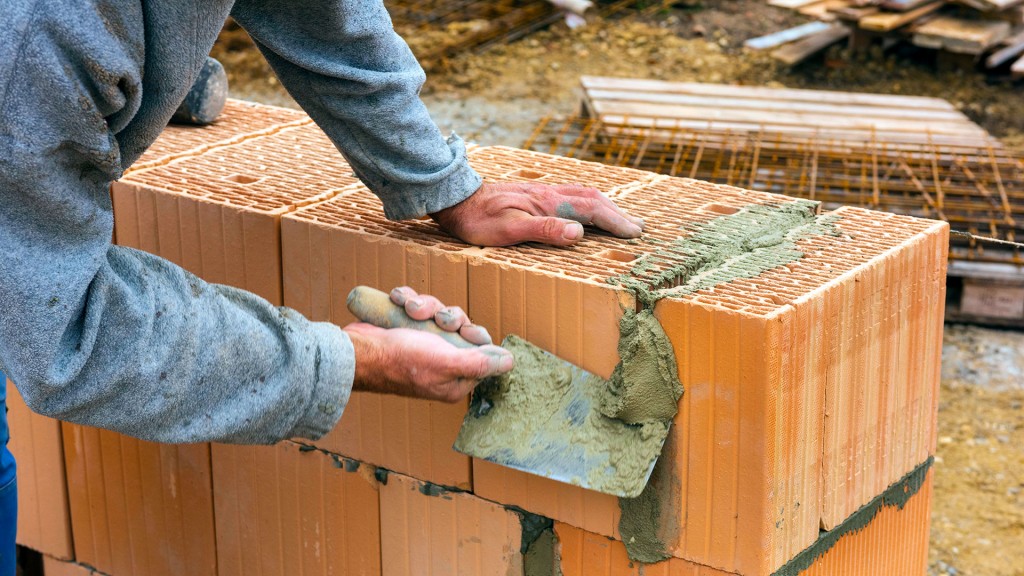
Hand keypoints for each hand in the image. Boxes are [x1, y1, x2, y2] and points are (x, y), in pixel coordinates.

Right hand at [343, 287, 513, 401]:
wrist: (356, 351)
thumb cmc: (399, 360)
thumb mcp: (445, 362)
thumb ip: (479, 363)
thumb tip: (510, 362)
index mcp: (454, 378)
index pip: (480, 350)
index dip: (472, 333)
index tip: (460, 329)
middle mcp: (440, 363)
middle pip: (459, 327)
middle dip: (446, 315)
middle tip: (434, 318)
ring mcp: (421, 346)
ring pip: (437, 313)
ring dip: (425, 304)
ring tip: (410, 308)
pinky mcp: (405, 329)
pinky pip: (416, 307)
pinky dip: (407, 300)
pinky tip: (399, 301)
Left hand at [430, 182, 644, 246]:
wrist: (454, 198)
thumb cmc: (477, 220)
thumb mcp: (507, 230)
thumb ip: (544, 229)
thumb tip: (578, 232)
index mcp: (547, 203)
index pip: (592, 210)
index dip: (615, 222)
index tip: (635, 233)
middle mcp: (549, 194)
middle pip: (593, 199)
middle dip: (617, 213)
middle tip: (638, 227)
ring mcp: (541, 192)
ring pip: (583, 194)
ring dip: (605, 206)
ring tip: (620, 218)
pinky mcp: (532, 195)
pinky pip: (570, 195)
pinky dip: (589, 203)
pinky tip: (585, 211)